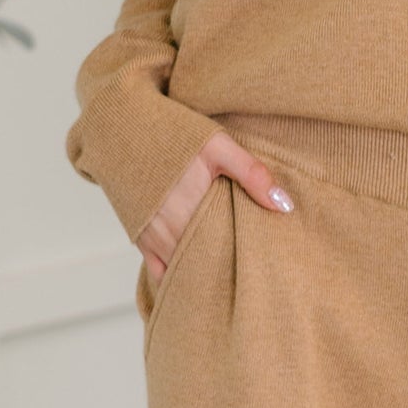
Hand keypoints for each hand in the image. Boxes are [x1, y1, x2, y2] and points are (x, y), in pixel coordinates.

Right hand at [138, 131, 294, 277]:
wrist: (124, 128)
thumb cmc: (173, 134)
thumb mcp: (218, 146)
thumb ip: (252, 174)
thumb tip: (284, 205)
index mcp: (193, 212)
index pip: (224, 252)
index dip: (243, 262)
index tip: (262, 265)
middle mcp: (170, 232)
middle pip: (205, 265)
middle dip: (225, 271)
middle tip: (250, 275)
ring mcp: (153, 238)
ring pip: (184, 270)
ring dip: (203, 273)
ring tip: (228, 278)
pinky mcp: (140, 238)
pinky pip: (160, 271)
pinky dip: (177, 276)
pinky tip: (195, 276)